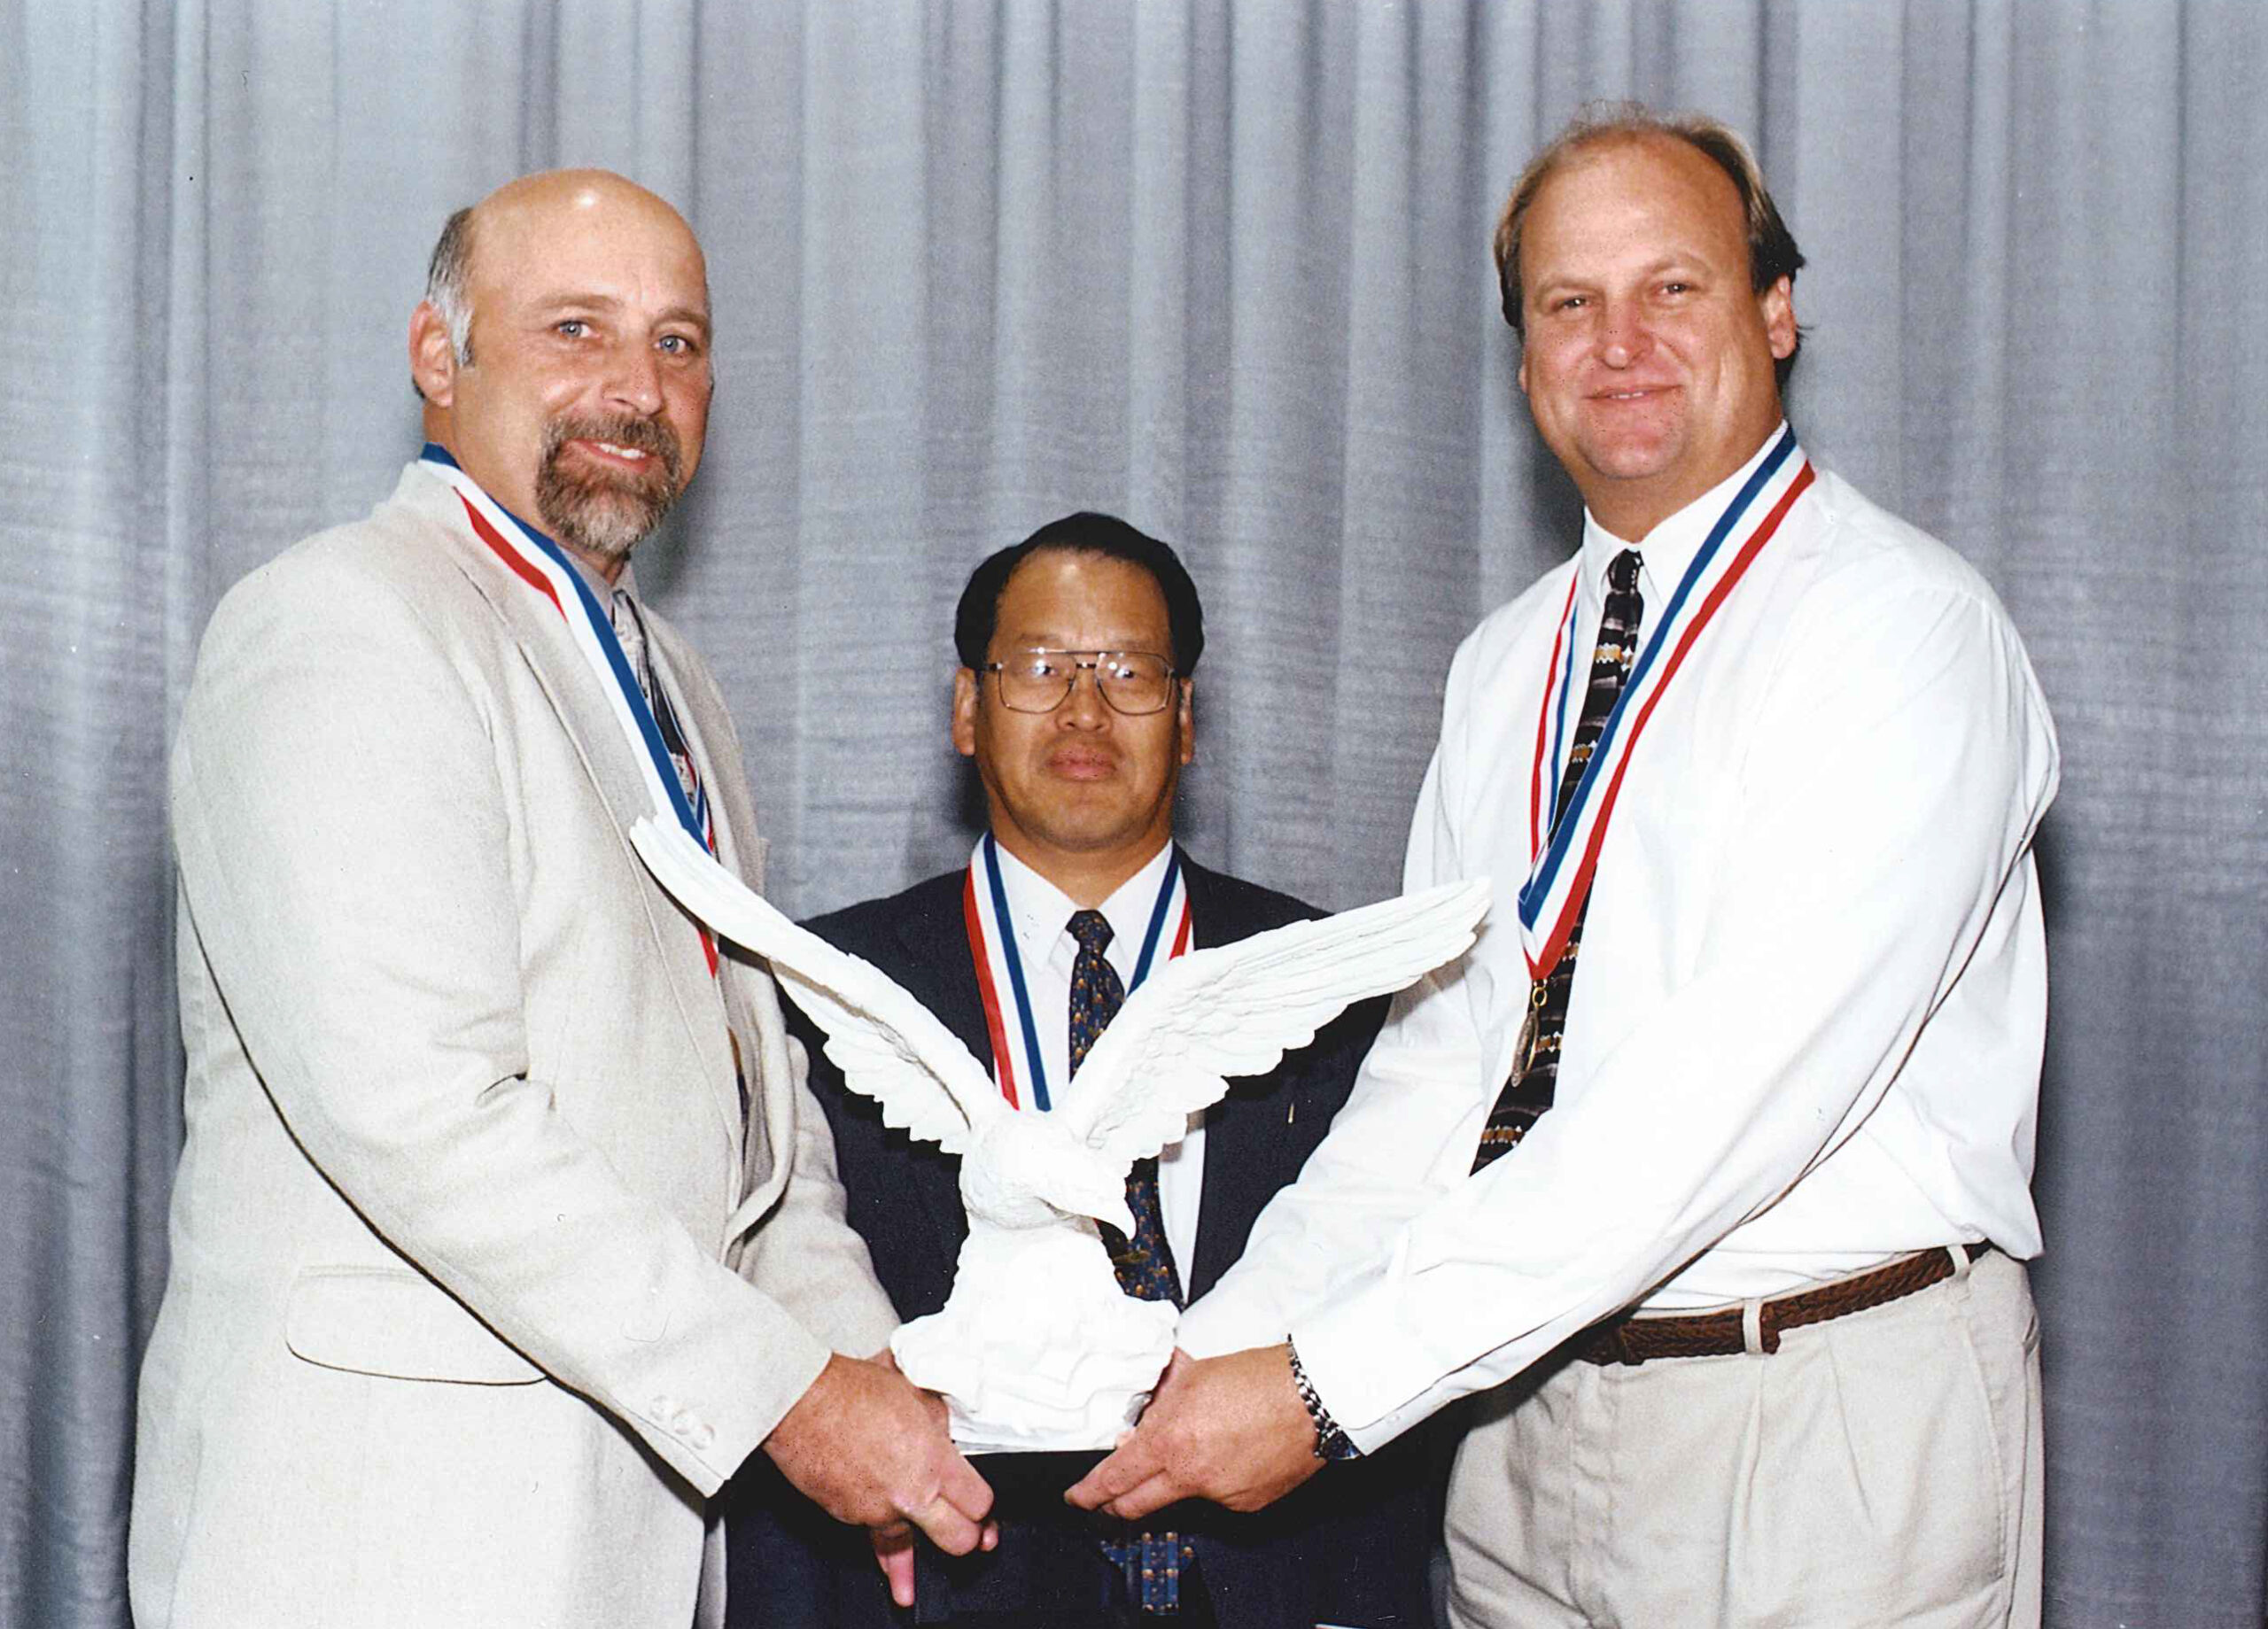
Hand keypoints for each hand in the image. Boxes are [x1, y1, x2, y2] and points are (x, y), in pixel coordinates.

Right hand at [861, 1347, 996, 1608]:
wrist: (801, 1401)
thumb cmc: (852, 1391)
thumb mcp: (916, 1392)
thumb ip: (938, 1421)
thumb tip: (947, 1433)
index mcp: (933, 1463)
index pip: (979, 1503)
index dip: (984, 1505)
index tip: (983, 1503)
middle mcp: (909, 1495)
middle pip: (958, 1540)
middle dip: (969, 1540)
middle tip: (975, 1540)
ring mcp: (876, 1511)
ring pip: (904, 1547)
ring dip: (910, 1559)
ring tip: (909, 1586)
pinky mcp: (848, 1516)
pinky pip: (871, 1532)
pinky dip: (877, 1532)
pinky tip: (879, 1558)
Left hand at [1064, 1344, 1323, 1519]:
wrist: (1312, 1396)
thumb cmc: (1258, 1378)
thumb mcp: (1192, 1374)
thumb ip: (1158, 1395)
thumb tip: (1138, 1411)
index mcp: (1169, 1440)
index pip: (1114, 1480)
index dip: (1089, 1493)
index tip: (1078, 1495)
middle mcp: (1190, 1476)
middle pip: (1136, 1506)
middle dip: (1114, 1504)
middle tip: (1106, 1497)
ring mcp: (1219, 1496)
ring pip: (1181, 1497)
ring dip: (1177, 1480)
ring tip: (1202, 1444)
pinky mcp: (1247, 1505)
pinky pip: (1219, 1498)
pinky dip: (1216, 1481)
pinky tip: (1233, 1453)